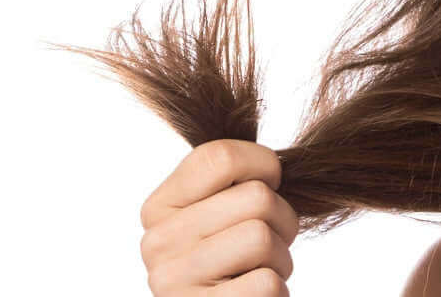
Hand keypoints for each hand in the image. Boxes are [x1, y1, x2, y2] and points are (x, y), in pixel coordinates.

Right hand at [138, 139, 298, 295]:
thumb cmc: (231, 261)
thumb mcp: (219, 214)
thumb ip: (232, 182)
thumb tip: (272, 162)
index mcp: (159, 207)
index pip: (221, 157)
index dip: (264, 165)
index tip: (268, 186)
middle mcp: (157, 242)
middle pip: (256, 197)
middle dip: (282, 218)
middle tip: (268, 242)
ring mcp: (173, 281)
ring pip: (261, 238)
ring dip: (280, 257)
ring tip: (259, 269)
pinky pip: (267, 283)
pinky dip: (277, 289)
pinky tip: (254, 294)